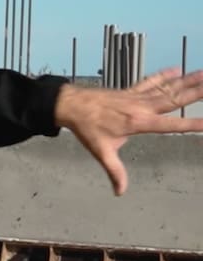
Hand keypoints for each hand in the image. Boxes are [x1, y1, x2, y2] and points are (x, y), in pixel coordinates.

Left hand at [55, 68, 202, 195]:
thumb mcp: (102, 152)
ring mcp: (137, 97)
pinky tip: (177, 68)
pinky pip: (150, 81)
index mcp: (139, 123)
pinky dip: (164, 75)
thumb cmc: (87, 129)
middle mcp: (142, 107)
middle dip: (197, 92)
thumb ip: (115, 172)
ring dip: (187, 80)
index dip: (191, 124)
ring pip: (167, 88)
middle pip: (175, 100)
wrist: (71, 105)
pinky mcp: (130, 91)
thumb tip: (120, 192)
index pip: (172, 125)